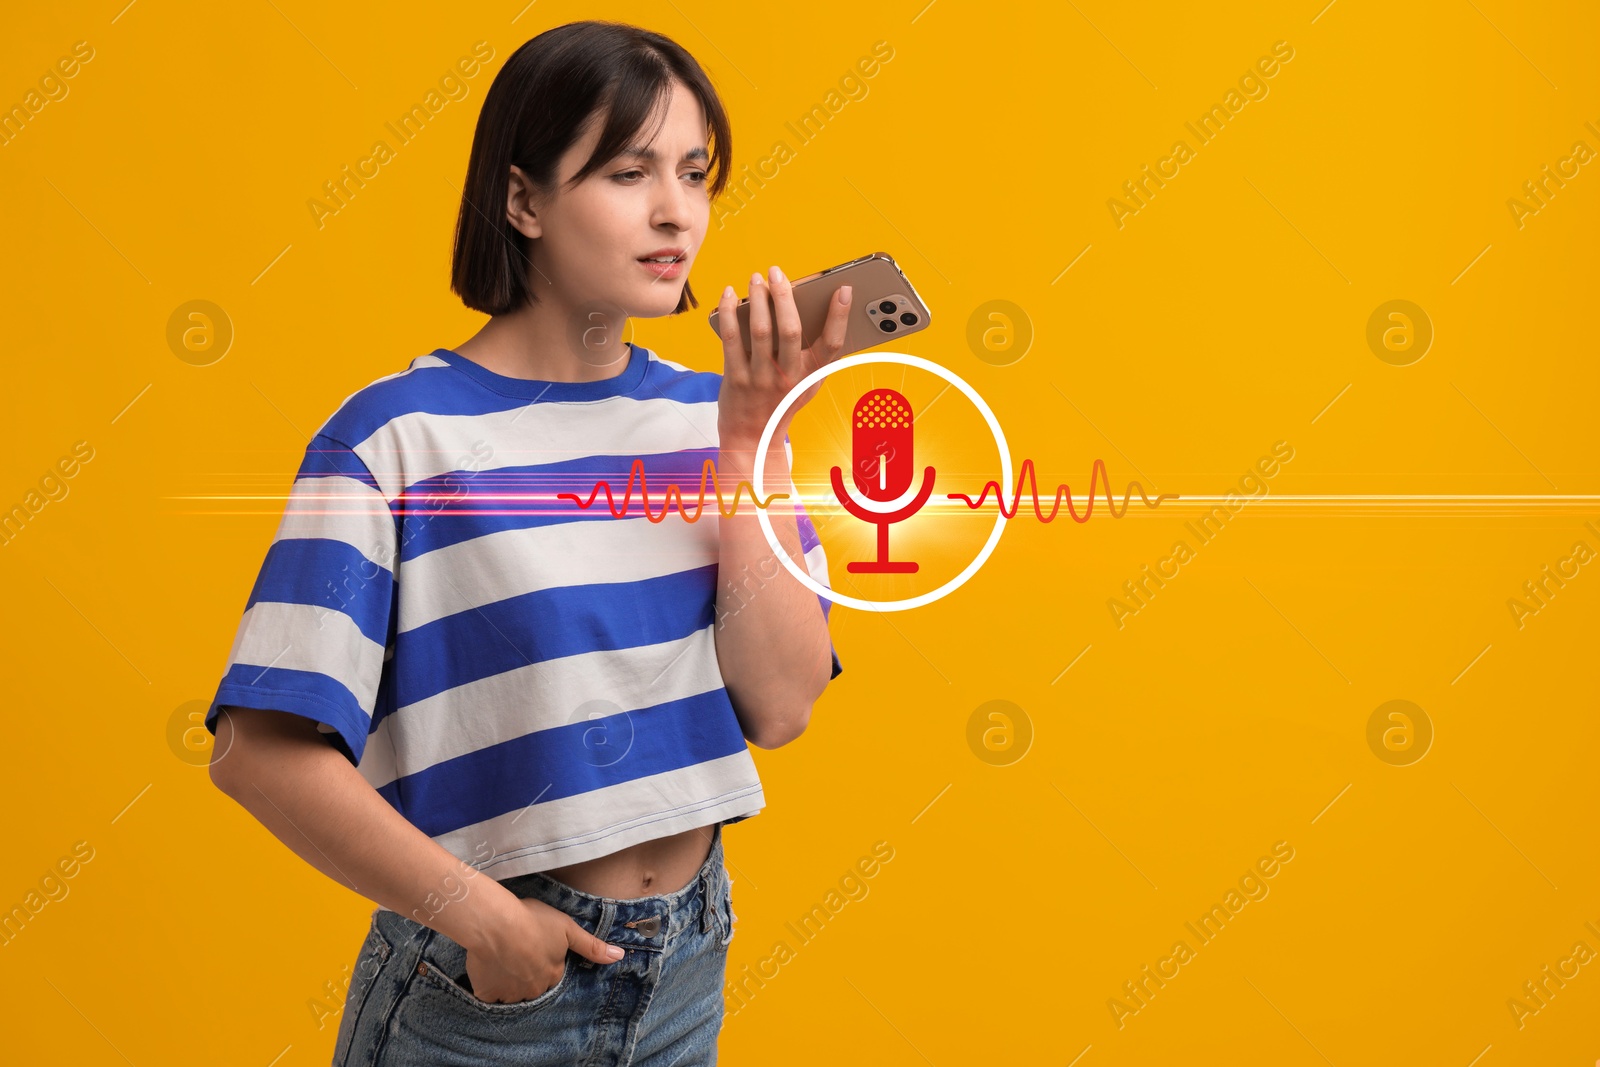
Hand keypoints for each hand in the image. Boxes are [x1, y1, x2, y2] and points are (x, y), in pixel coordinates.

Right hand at [463, 895, 624, 1003]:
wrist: (494, 923)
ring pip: (511, 993)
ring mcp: (509, 994)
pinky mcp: (486, 994)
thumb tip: (619, 956)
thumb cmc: (531, 920)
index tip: (534, 945)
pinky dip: (488, 985)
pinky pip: (489, 996)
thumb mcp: (567, 928)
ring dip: (508, 980)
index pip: (552, 973)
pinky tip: (487, 966)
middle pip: (532, 986)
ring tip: (501, 956)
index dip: (543, 959)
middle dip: (527, 973)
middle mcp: (533, 990)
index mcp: (553, 974)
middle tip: (517, 950)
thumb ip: (592, 946)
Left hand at [716, 265, 851, 448]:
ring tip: (756, 278)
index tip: (844, 289)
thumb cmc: (783, 398)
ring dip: (758, 299)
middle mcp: (789, 377)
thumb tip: (813, 303)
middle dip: (784, 296)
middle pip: (791, 331)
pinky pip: (731, 339)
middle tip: (777, 272)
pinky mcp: (735, 378)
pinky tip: (730, 295)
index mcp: (812, 375)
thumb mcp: (807, 381)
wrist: (753, 434)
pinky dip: (730, 312)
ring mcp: (761, 378)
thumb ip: (814, 351)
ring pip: (761, 331)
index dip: (841, 316)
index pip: (833, 344)